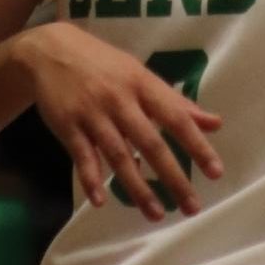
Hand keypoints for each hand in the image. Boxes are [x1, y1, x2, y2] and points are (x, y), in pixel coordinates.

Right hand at [20, 21, 222, 221]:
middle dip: (172, 177)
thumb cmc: (103, 64)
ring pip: (119, 155)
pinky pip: (82, 156)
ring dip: (138, 188)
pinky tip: (100, 202)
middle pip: (150, 143)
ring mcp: (92, 113)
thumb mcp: (140, 74)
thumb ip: (175, 102)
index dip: (196, 145)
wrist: (49, 50)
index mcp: (142, 84)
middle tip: (191, 207)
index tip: (215, 173)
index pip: (176, 117)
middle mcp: (120, 100)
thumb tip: (215, 123)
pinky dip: (91, 179)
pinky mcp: (67, 125)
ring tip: (156, 214)